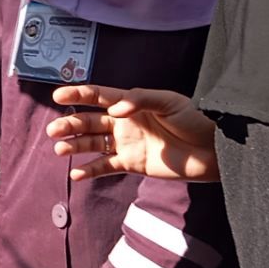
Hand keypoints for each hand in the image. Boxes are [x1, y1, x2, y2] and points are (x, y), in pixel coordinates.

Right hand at [46, 84, 219, 182]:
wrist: (213, 150)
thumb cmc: (195, 119)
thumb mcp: (169, 102)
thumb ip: (139, 101)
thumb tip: (113, 111)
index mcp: (131, 103)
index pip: (99, 96)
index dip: (78, 94)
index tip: (58, 95)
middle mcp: (124, 122)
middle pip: (90, 121)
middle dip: (70, 124)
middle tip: (55, 131)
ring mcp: (126, 143)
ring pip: (92, 143)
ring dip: (74, 146)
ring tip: (60, 150)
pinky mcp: (132, 164)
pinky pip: (105, 167)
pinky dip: (90, 170)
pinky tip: (75, 173)